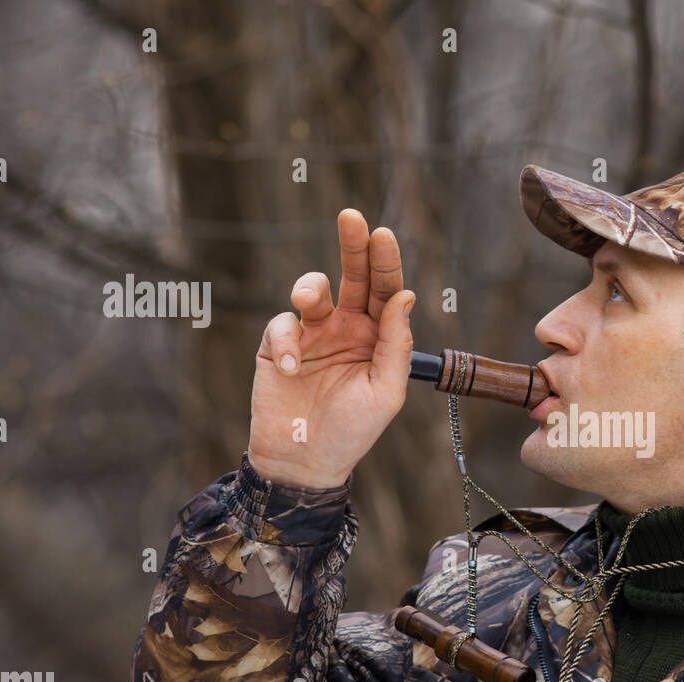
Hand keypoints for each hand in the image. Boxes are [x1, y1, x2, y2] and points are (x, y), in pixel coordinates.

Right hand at [246, 209, 414, 487]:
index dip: (385, 262)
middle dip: (353, 245)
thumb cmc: (352, 431)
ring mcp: (312, 334)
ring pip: (313, 290)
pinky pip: (281, 324)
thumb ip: (396, 345)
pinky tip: (289, 367)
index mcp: (378, 337)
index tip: (382, 235)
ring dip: (310, 286)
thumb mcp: (385, 392)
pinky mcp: (278, 345)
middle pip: (353, 276)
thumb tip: (405, 297)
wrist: (303, 463)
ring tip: (307, 301)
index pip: (386, 292)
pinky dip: (285, 339)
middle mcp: (347, 328)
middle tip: (352, 217)